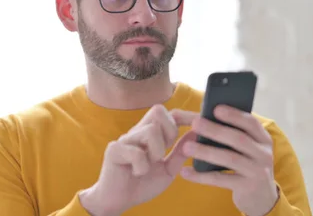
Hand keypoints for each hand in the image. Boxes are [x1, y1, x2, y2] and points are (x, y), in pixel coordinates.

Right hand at [79, 105, 195, 215]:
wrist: (118, 201)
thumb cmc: (142, 183)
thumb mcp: (168, 169)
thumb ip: (180, 152)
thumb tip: (197, 133)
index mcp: (150, 134)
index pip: (169, 114)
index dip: (186, 116)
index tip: (199, 125)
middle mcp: (137, 132)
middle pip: (158, 110)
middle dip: (169, 131)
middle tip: (165, 151)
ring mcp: (125, 140)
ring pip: (150, 131)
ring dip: (156, 152)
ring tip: (149, 165)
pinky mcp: (114, 150)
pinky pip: (136, 153)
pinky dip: (142, 167)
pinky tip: (137, 173)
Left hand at [180, 105, 278, 215]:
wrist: (262, 198)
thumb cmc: (247, 165)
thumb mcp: (247, 148)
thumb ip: (231, 132)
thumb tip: (200, 116)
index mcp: (262, 139)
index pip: (251, 123)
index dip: (234, 115)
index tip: (216, 109)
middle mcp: (263, 153)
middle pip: (239, 139)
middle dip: (215, 130)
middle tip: (195, 123)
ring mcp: (257, 171)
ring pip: (229, 159)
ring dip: (206, 152)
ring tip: (185, 147)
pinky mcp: (247, 188)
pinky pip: (221, 179)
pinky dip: (201, 176)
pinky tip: (186, 172)